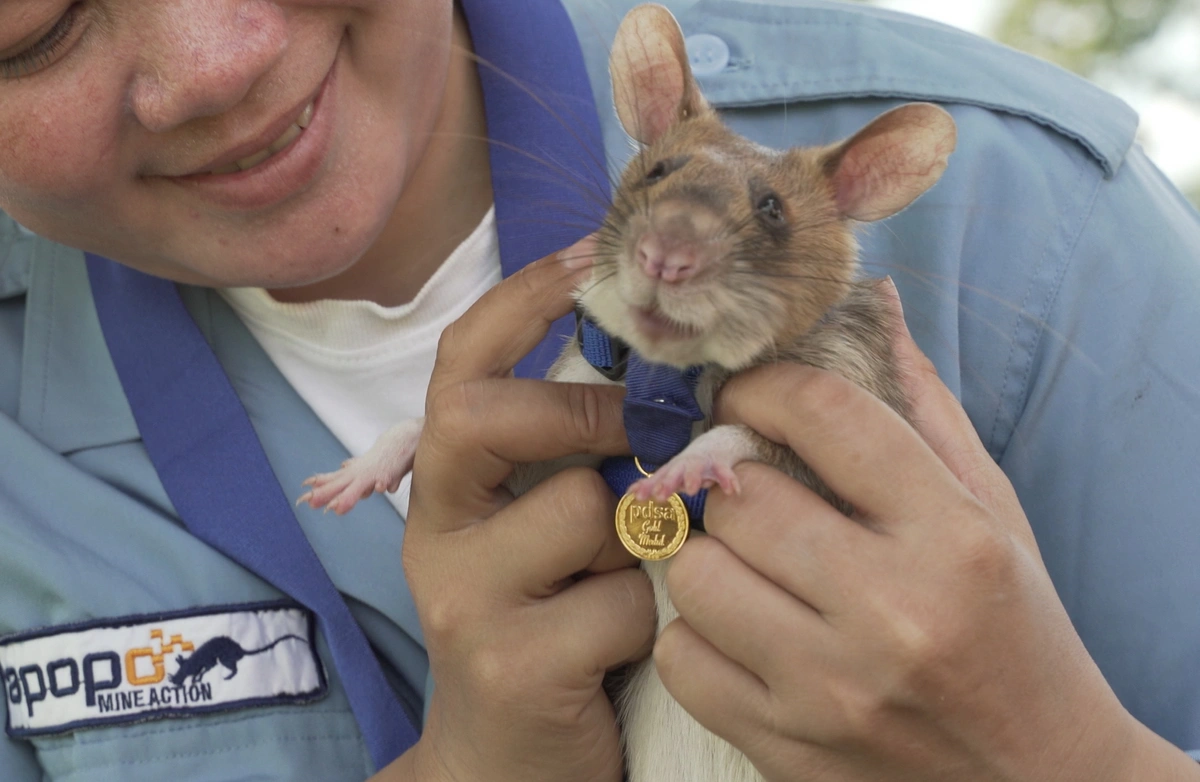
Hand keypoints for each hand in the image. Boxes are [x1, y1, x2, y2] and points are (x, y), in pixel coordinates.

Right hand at [398, 244, 654, 781]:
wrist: (509, 764)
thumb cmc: (552, 625)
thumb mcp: (552, 532)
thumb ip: (583, 461)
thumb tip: (673, 375)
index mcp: (448, 487)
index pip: (460, 366)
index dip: (521, 300)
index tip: (589, 254)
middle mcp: (437, 531)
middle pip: (483, 416)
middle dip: (582, 410)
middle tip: (643, 431)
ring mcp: (464, 599)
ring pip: (580, 508)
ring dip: (639, 532)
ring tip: (639, 572)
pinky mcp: (510, 664)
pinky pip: (620, 599)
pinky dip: (652, 612)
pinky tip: (633, 642)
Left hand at [653, 282, 1194, 780]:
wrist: (1036, 781)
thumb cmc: (1015, 630)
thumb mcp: (991, 513)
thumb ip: (924, 410)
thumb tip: (871, 306)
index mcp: (951, 538)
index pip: (826, 414)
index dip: (767, 385)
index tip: (747, 392)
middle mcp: (890, 612)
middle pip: (740, 497)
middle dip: (734, 481)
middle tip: (751, 488)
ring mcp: (830, 689)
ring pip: (695, 574)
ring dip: (709, 556)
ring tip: (748, 563)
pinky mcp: (785, 748)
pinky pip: (681, 657)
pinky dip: (696, 635)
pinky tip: (741, 631)